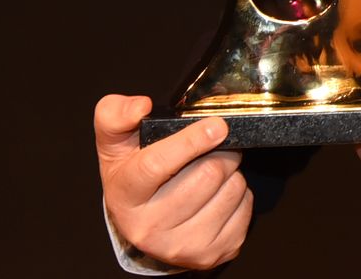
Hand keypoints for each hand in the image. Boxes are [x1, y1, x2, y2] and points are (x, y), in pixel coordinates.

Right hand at [94, 94, 252, 269]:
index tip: (216, 126)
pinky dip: (240, 195)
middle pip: (208, 174)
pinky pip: (245, 208)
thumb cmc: (132, 174)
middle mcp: (150, 228)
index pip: (157, 166)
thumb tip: (141, 107)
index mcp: (126, 196)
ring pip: (232, 189)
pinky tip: (218, 195)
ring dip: (232, 172)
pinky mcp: (212, 254)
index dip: (191, 142)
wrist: (142, 222)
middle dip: (220, 151)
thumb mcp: (115, 142)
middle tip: (213, 147)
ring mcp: (182, 246)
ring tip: (212, 172)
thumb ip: (115, 114)